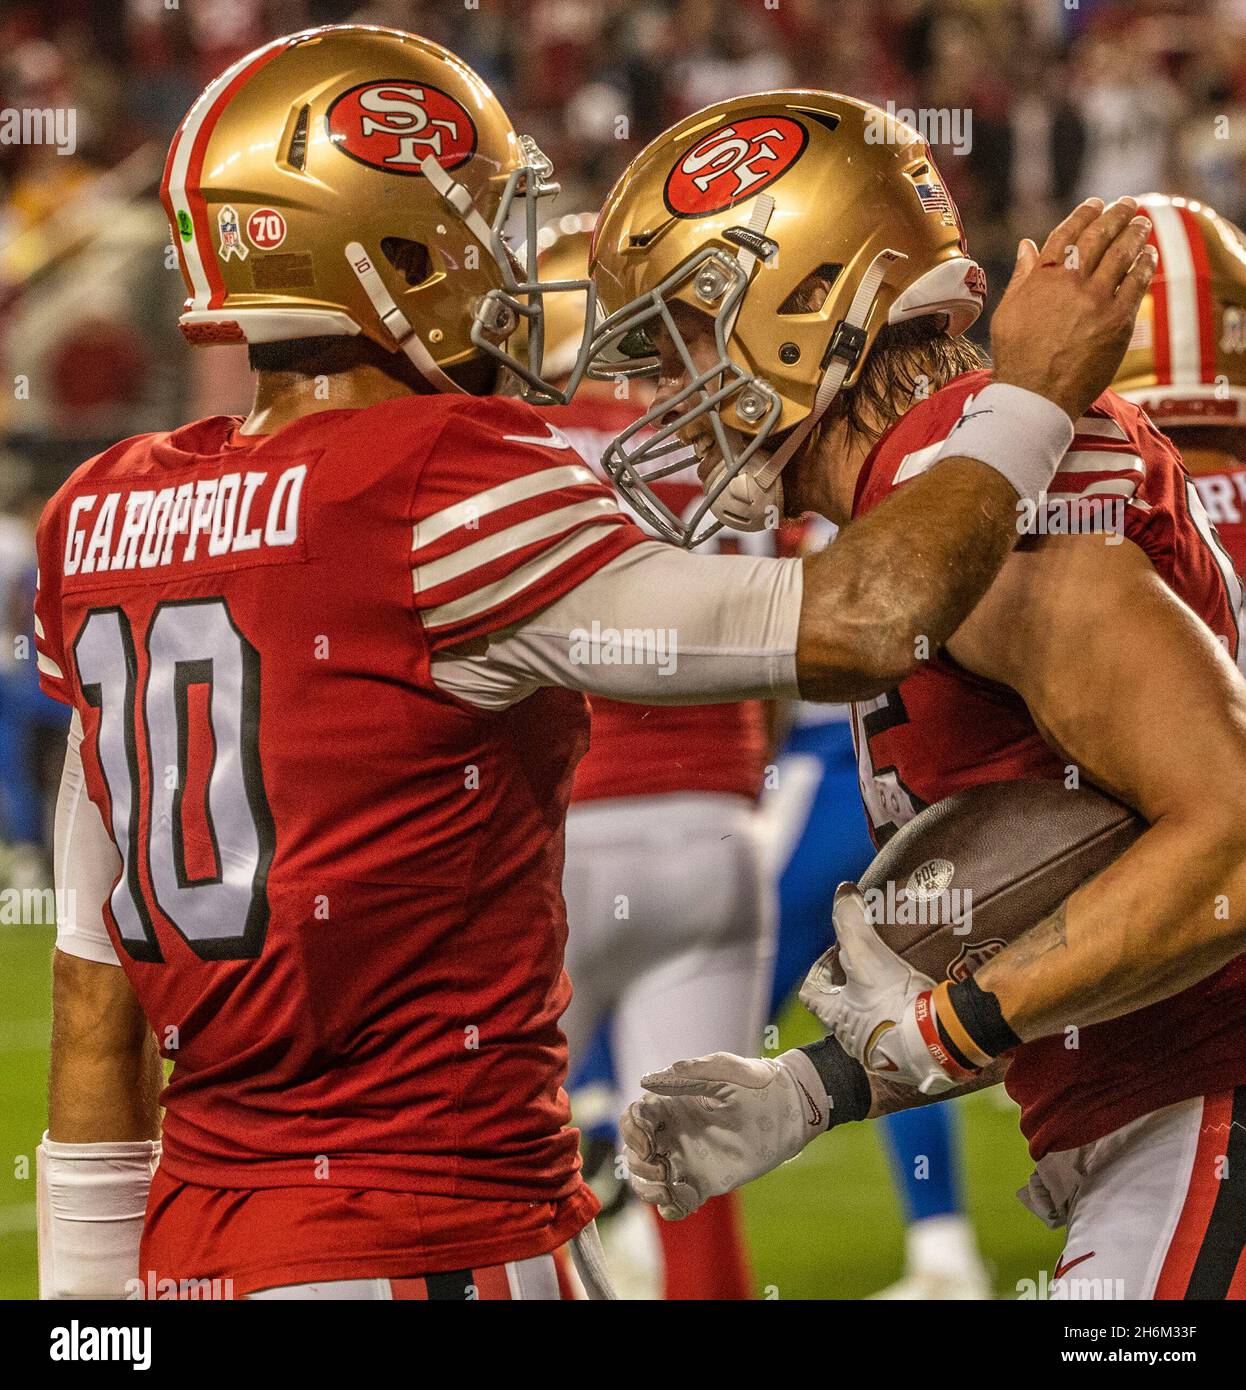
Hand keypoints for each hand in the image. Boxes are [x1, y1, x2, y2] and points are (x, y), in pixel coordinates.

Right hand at [619, 1050, 829, 1218]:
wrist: (788, 1111)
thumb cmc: (755, 1083)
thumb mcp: (724, 1071)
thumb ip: (689, 1073)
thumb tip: (646, 1081)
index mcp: (670, 1104)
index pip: (634, 1119)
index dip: (631, 1131)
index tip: (647, 1141)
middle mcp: (672, 1133)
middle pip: (634, 1153)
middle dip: (638, 1163)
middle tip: (661, 1167)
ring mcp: (686, 1159)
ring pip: (648, 1180)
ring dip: (647, 1188)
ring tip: (668, 1186)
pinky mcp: (703, 1183)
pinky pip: (675, 1202)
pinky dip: (671, 1206)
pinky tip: (687, 1198)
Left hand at [799, 883, 956, 1093]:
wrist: (935, 1043)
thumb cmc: (890, 1001)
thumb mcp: (865, 954)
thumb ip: (850, 921)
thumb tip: (842, 891)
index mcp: (836, 1017)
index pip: (811, 995)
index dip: (818, 973)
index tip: (834, 953)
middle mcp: (853, 1038)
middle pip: (842, 1008)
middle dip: (852, 986)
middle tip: (870, 962)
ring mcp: (881, 1051)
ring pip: (871, 1022)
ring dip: (879, 1002)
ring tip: (898, 978)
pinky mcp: (909, 1057)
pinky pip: (900, 1033)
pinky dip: (905, 1016)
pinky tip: (920, 1001)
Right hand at [990, 197, 1156, 422]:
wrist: (1035, 395)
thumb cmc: (1016, 358)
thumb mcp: (1008, 312)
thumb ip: (1022, 277)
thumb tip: (1027, 246)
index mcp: (1041, 279)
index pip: (1066, 234)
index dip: (1084, 214)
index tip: (1095, 204)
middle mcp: (1070, 283)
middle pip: (1099, 237)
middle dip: (1116, 215)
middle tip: (1128, 204)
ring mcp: (1096, 300)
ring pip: (1122, 255)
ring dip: (1135, 234)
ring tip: (1142, 224)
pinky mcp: (1117, 320)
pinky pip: (1137, 283)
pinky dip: (1145, 264)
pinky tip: (1149, 255)